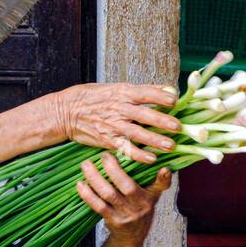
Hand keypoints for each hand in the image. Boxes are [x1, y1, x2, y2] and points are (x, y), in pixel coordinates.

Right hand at [50, 82, 179, 163]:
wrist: (67, 111)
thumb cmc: (94, 97)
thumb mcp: (116, 88)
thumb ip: (143, 90)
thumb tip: (169, 90)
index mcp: (122, 92)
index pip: (145, 93)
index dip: (160, 96)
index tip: (175, 100)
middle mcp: (119, 108)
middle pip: (145, 115)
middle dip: (162, 121)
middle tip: (178, 127)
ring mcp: (113, 125)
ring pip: (138, 133)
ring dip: (154, 140)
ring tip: (170, 146)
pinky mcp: (108, 140)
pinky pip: (125, 148)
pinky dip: (138, 154)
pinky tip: (151, 159)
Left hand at [75, 155, 171, 246]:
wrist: (132, 236)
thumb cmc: (139, 208)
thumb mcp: (149, 195)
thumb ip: (148, 178)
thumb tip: (138, 152)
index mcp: (152, 195)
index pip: (161, 186)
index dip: (164, 178)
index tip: (165, 169)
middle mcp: (141, 205)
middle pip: (127, 186)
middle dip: (114, 169)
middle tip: (103, 155)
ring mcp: (127, 214)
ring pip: (109, 194)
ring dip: (95, 178)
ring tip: (85, 165)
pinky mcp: (114, 221)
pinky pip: (99, 206)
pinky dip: (88, 195)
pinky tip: (80, 184)